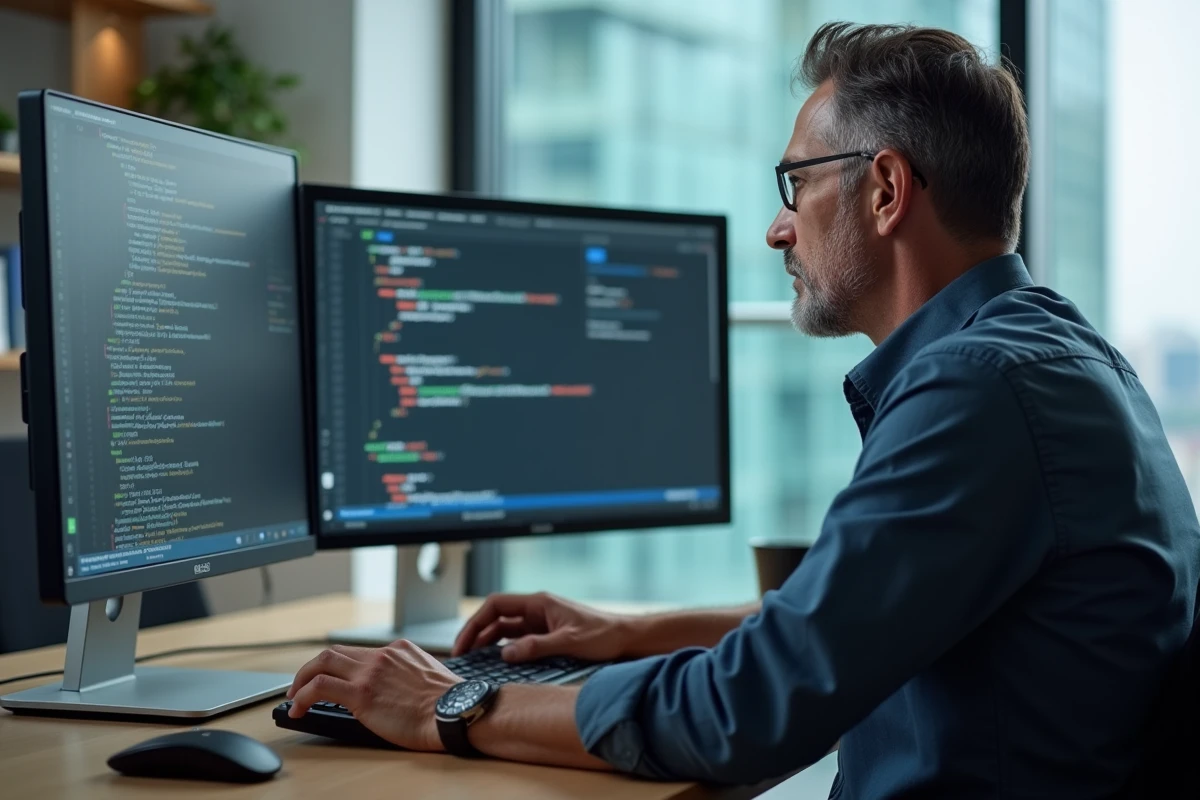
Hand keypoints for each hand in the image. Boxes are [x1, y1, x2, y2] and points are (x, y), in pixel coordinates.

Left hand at [286, 641, 460, 750]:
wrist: (456, 711)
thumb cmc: (450, 704)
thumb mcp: (430, 677)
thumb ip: (410, 676)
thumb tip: (398, 692)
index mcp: (400, 650)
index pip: (360, 653)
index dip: (341, 667)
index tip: (333, 680)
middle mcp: (383, 656)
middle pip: (336, 652)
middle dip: (313, 667)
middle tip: (303, 684)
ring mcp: (370, 672)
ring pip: (322, 662)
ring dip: (302, 678)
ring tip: (294, 696)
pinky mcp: (361, 694)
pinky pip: (320, 686)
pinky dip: (302, 695)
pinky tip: (298, 708)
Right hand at [452, 592, 635, 662]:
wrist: (626, 638)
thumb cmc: (603, 635)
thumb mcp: (568, 642)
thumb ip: (536, 647)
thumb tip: (505, 654)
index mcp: (539, 603)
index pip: (496, 605)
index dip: (475, 622)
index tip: (464, 643)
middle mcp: (536, 609)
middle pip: (496, 617)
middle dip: (476, 633)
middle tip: (460, 655)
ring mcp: (541, 621)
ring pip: (505, 629)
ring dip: (488, 641)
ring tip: (472, 660)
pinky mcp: (546, 633)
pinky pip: (518, 639)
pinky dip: (504, 648)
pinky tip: (497, 661)